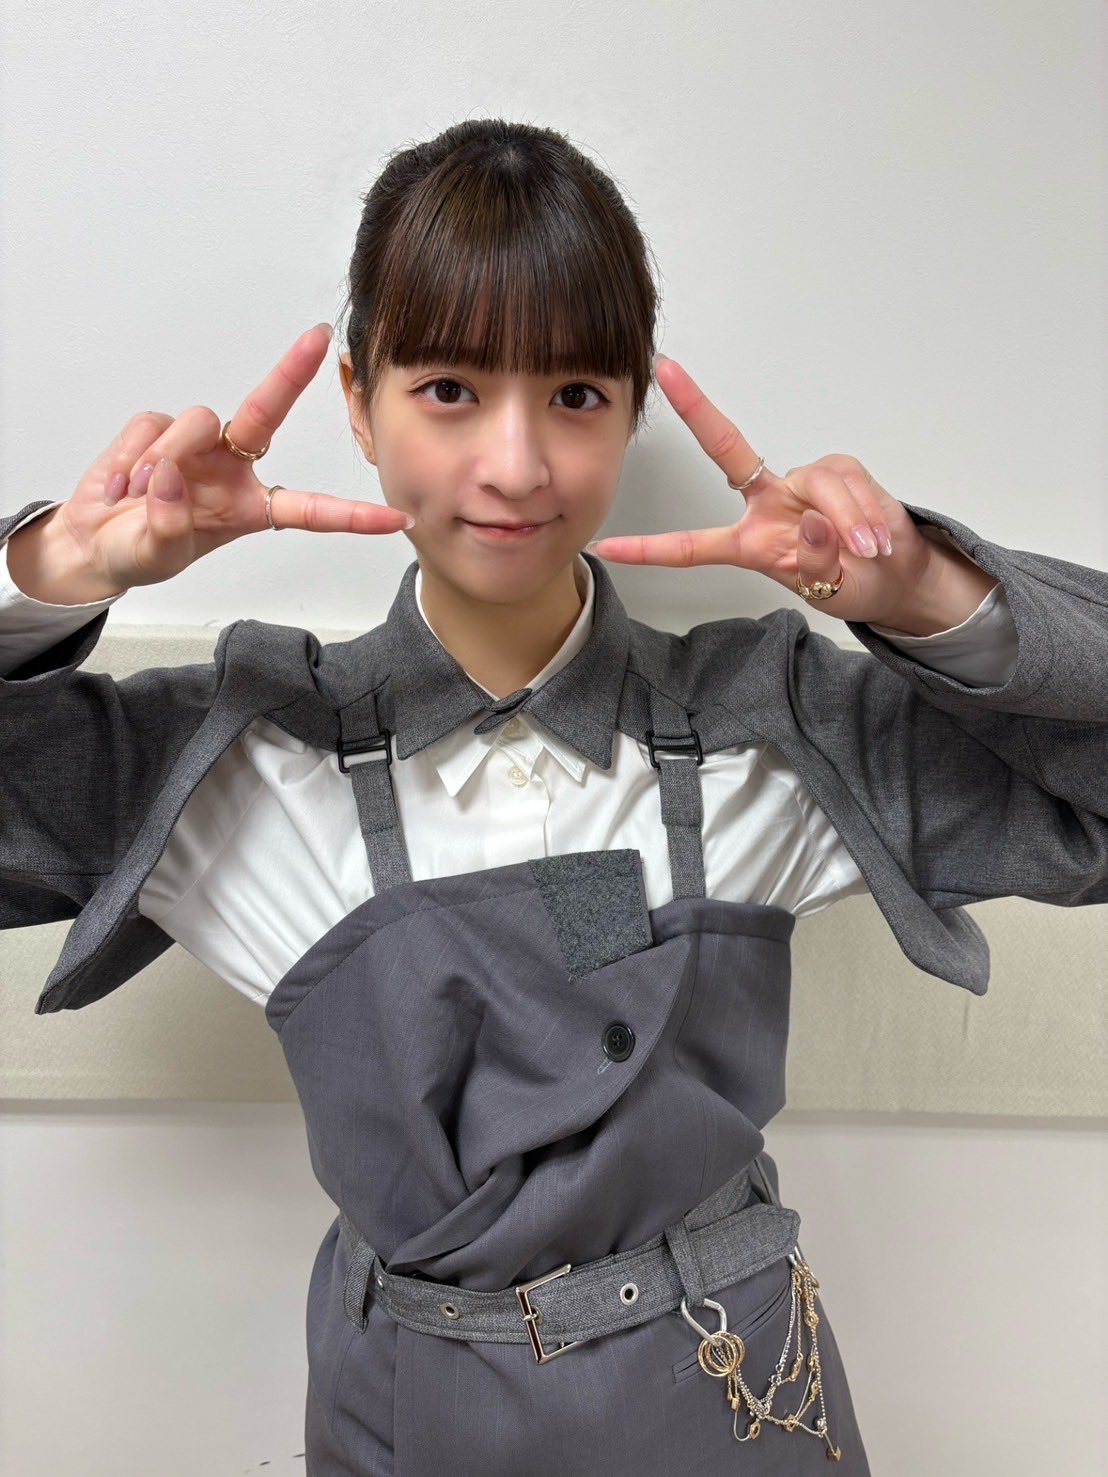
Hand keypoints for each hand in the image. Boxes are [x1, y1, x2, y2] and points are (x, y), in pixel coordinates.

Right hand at [53, 324, 412, 591]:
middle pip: (264, 413)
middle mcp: (231, 468)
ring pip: (194, 421)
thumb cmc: (137, 552)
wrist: (92, 541)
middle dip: (290, 374)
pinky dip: (130, 455)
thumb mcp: (156, 555)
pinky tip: (120, 484)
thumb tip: (169, 476)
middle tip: (317, 338)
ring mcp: (196, 446)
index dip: (353, 516)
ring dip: (161, 456)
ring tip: (136, 494)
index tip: (396, 518)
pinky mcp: (158, 429)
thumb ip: (166, 525)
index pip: (310, 510)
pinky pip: (149, 426)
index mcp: (251, 508)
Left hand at [588, 355, 939, 626]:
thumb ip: (815, 562)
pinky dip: (865, 512)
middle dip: (695, 407)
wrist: (896, 575)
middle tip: (665, 370)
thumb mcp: (826, 590)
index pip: (691, 546)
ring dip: (848, 522)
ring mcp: (802, 482)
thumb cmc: (851, 583)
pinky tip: (874, 535)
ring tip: (866, 551)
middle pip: (728, 448)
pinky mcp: (839, 469)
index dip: (650, 550)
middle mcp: (767, 502)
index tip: (607, 546)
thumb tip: (814, 522)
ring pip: (818, 487)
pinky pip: (848, 484)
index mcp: (748, 542)